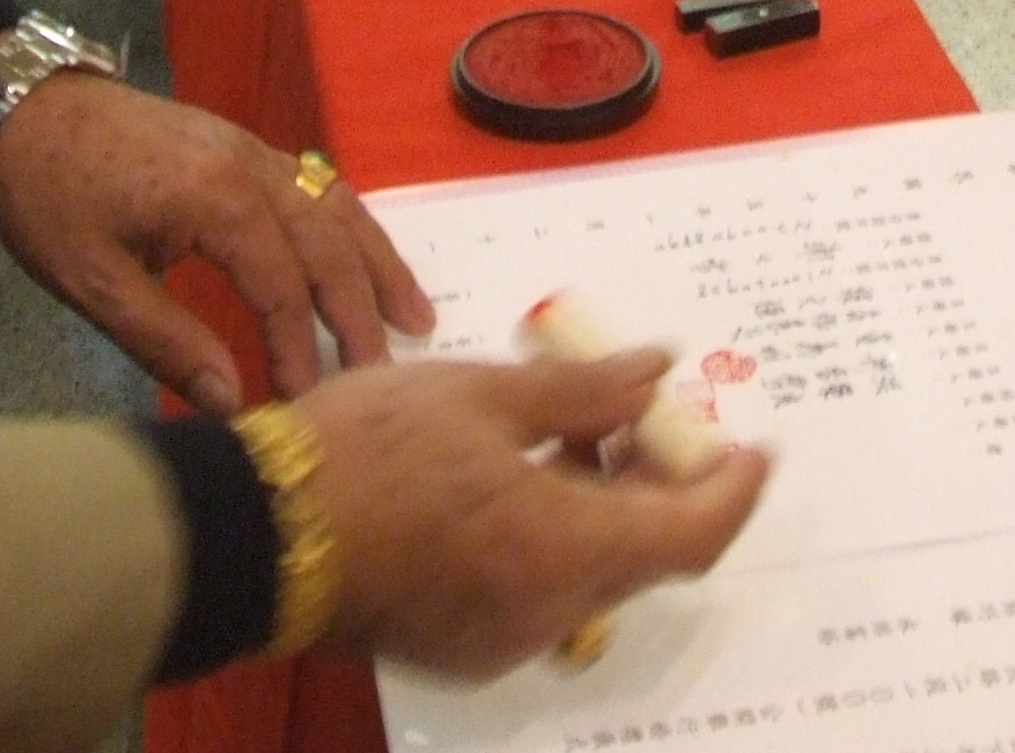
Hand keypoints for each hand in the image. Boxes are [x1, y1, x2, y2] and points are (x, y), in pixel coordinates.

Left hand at [0, 68, 433, 410]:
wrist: (19, 108)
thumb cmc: (47, 197)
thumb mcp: (92, 281)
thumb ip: (166, 341)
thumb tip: (229, 402)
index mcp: (216, 199)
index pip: (282, 287)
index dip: (300, 350)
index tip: (308, 403)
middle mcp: (250, 166)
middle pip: (328, 243)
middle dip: (361, 312)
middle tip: (385, 373)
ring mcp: (249, 148)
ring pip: (335, 205)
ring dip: (376, 261)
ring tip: (415, 315)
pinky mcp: (239, 145)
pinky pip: (315, 185)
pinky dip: (349, 225)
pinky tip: (361, 256)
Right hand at [302, 352, 771, 678]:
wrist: (258, 531)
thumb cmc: (362, 453)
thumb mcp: (480, 394)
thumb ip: (583, 389)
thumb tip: (656, 369)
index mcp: (562, 545)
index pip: (694, 532)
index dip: (736, 488)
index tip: (756, 447)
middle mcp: (548, 609)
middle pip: (647, 554)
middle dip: (666, 485)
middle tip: (652, 416)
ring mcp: (505, 639)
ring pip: (593, 572)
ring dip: (607, 507)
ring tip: (574, 428)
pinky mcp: (465, 646)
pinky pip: (543, 592)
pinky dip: (557, 537)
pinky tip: (522, 477)